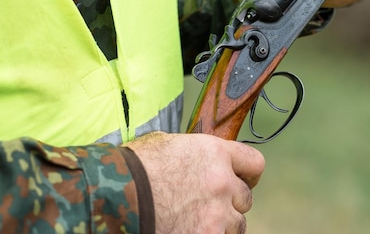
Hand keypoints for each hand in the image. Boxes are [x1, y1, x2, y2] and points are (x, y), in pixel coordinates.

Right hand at [125, 132, 264, 233]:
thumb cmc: (133, 166)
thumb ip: (193, 151)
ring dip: (221, 224)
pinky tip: (188, 228)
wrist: (116, 194)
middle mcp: (223, 183)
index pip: (254, 163)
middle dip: (230, 202)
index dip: (247, 174)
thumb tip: (196, 157)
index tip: (242, 180)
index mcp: (215, 153)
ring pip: (236, 225)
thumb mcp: (165, 144)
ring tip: (196, 221)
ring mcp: (216, 215)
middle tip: (208, 205)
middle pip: (245, 198)